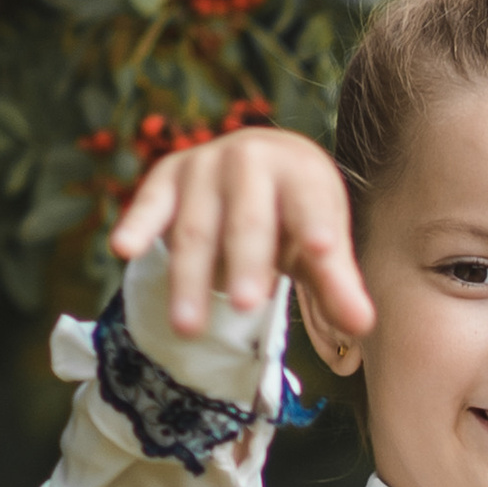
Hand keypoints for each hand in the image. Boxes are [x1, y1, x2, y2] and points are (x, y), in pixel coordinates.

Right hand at [109, 126, 374, 343]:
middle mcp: (251, 158)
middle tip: (247, 306)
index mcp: (302, 171)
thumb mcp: (321, 245)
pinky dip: (137, 225)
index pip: (312, 203)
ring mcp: (204, 165)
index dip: (317, 226)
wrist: (258, 163)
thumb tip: (364, 328)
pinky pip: (150, 204)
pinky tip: (123, 248)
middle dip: (246, 263)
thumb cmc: (297, 215)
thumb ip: (339, 285)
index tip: (325, 253)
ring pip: (197, 226)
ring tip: (188, 327)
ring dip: (190, 276)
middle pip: (249, 218)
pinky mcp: (167, 177)